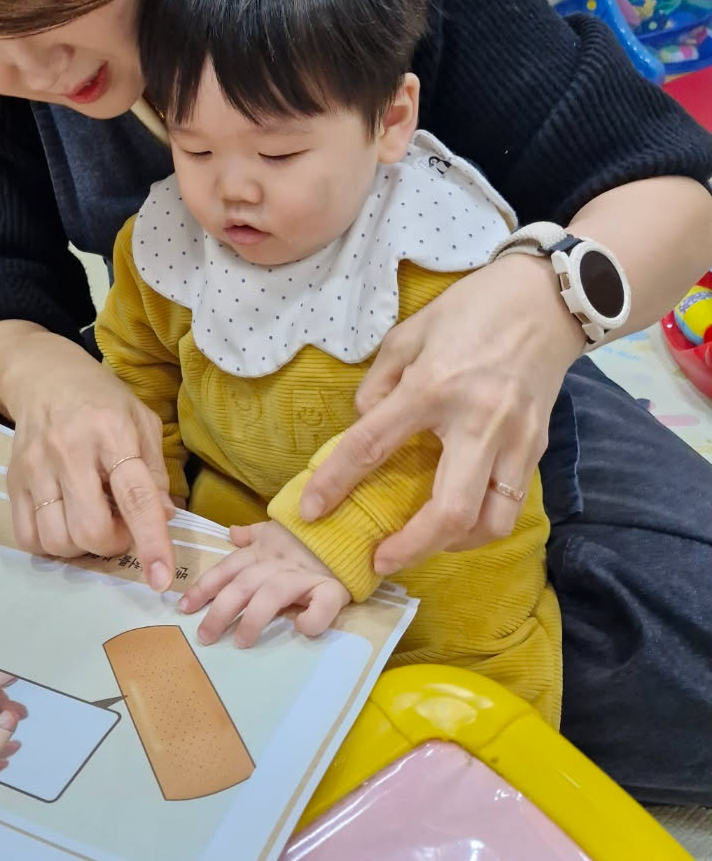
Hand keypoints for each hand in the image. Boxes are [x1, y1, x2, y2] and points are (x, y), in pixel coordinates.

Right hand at [5, 340, 176, 591]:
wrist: (43, 377)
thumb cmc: (103, 400)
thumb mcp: (142, 421)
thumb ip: (157, 470)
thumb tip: (165, 516)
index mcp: (113, 432)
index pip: (135, 496)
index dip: (151, 541)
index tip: (161, 579)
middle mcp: (70, 451)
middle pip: (90, 529)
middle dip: (113, 543)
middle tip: (120, 524)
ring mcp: (36, 467)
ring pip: (57, 541)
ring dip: (82, 546)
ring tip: (92, 518)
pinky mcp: (12, 482)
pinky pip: (28, 539)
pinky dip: (51, 545)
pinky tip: (65, 521)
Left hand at [178, 521, 349, 647]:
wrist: (353, 522)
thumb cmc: (313, 532)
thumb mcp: (279, 529)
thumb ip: (254, 534)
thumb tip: (231, 533)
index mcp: (263, 551)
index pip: (227, 568)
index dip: (205, 588)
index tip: (184, 608)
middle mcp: (278, 563)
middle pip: (243, 584)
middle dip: (220, 610)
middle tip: (204, 636)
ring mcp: (305, 575)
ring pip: (273, 594)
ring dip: (254, 618)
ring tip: (241, 642)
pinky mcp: (334, 587)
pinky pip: (322, 605)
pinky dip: (311, 619)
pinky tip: (300, 629)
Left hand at [300, 253, 584, 572]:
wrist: (547, 301)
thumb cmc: (472, 310)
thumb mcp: (408, 333)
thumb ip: (379, 383)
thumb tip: (363, 426)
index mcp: (433, 387)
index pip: (373, 445)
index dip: (336, 482)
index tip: (312, 511)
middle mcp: (476, 422)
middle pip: (448, 512)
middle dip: (411, 548)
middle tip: (380, 560)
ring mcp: (514, 440)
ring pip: (489, 522)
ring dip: (453, 545)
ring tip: (423, 542)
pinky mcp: (536, 447)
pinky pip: (509, 504)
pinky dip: (482, 522)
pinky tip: (458, 518)